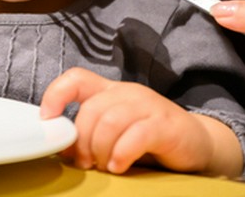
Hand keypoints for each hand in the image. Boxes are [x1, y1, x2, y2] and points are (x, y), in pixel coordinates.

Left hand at [40, 67, 241, 175]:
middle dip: (81, 140)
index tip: (48, 120)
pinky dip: (121, 153)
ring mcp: (148, 105)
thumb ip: (91, 134)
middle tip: (84, 163)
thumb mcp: (115, 134)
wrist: (197, 144)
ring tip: (104, 166)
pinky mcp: (165, 124)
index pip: (76, 78)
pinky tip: (119, 166)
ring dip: (99, 149)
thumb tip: (61, 148)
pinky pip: (136, 135)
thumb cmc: (150, 141)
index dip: (55, 94)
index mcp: (111, 91)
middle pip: (91, 109)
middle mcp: (128, 93)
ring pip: (109, 122)